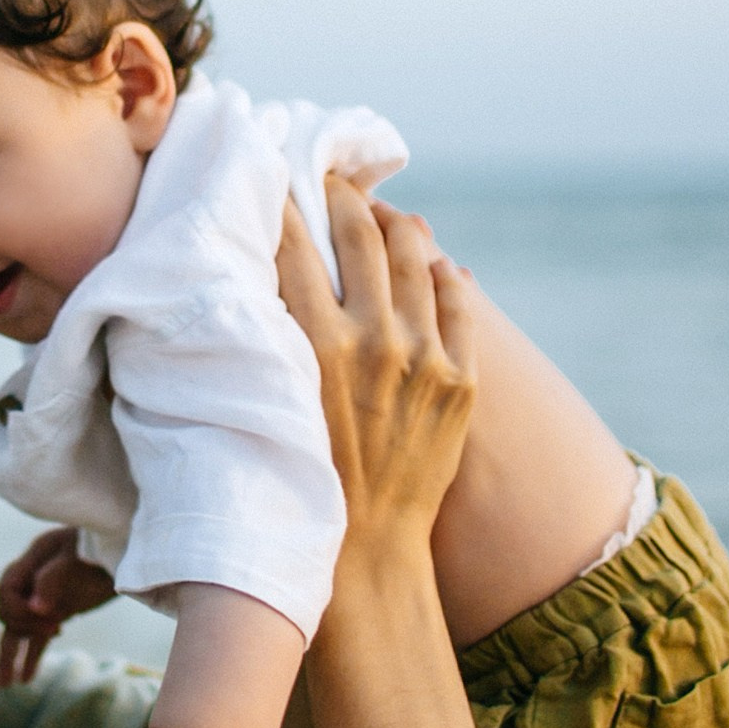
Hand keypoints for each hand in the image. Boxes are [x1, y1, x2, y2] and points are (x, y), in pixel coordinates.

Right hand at [0, 526, 117, 686]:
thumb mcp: (80, 557)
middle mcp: (33, 577)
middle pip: (8, 610)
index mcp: (34, 557)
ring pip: (17, 628)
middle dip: (23, 626)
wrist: (133, 547)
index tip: (51, 618)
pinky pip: (36, 636)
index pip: (6, 590)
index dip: (21, 609)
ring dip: (9, 655)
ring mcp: (44, 595)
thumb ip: (55, 577)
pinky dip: (31, 655)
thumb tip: (35, 607)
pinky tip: (26, 678)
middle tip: (54, 631)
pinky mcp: (59, 610)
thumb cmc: (108, 545)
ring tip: (3, 685)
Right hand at [278, 182, 475, 556]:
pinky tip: (431, 262)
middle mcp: (374, 341)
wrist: (364, 549)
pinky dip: (442, 273)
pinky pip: (457, 301)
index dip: (286, 201)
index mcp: (316, 343)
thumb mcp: (273, 397)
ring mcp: (424, 358)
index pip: (297, 243)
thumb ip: (274, 332)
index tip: (279, 179)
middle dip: (344, 196)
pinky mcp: (461, 380)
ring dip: (395, 223)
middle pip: (362, 234)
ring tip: (382, 213)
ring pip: (415, 256)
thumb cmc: (299, 474)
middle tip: (332, 181)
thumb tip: (268, 270)